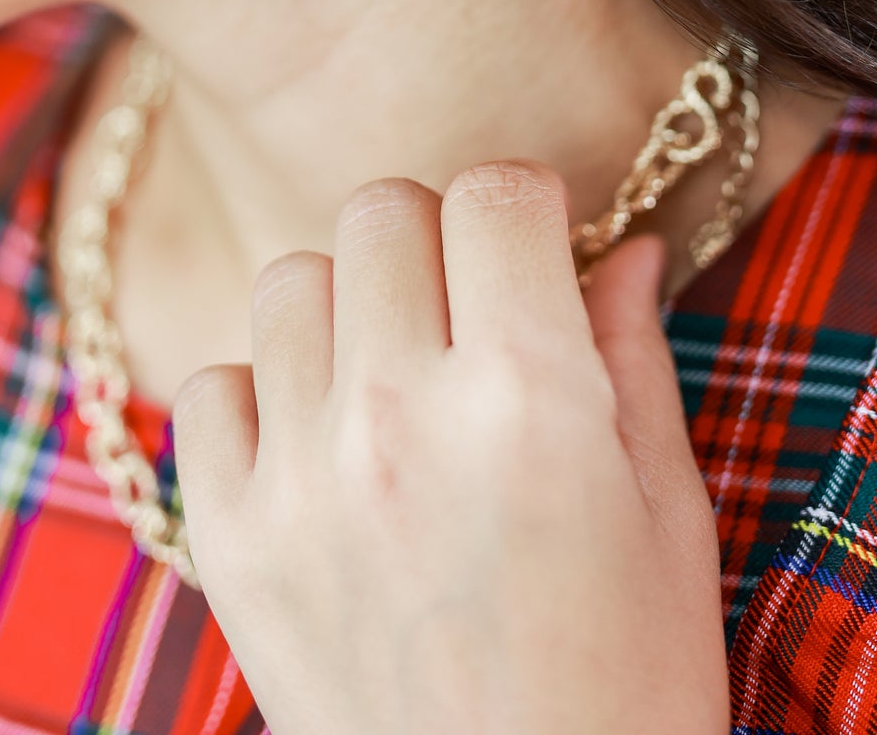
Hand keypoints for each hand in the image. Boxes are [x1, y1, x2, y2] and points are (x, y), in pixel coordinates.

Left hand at [171, 160, 730, 734]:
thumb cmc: (626, 683)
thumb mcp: (667, 513)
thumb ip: (630, 356)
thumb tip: (617, 247)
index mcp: (528, 397)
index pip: (495, 192)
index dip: (525, 207)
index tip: (533, 246)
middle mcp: (400, 417)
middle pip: (381, 209)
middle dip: (435, 238)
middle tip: (465, 308)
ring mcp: (300, 478)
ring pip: (288, 279)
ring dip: (345, 305)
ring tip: (389, 375)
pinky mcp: (228, 540)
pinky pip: (210, 386)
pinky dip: (260, 396)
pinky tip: (318, 446)